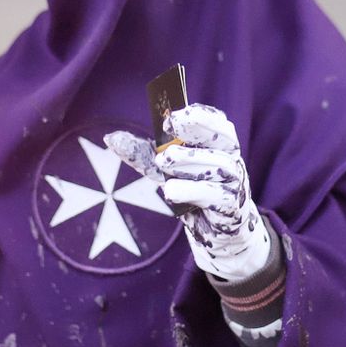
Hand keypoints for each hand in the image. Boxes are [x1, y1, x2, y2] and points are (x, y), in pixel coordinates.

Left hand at [106, 104, 272, 282]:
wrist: (215, 230)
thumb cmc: (192, 191)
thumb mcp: (165, 171)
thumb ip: (142, 154)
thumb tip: (110, 138)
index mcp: (218, 144)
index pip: (216, 122)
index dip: (197, 116)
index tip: (170, 118)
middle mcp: (231, 159)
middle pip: (224, 138)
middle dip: (196, 131)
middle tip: (168, 131)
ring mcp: (235, 183)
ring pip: (220, 165)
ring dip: (190, 161)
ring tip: (163, 163)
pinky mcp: (231, 208)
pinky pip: (216, 196)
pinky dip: (192, 191)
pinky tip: (171, 191)